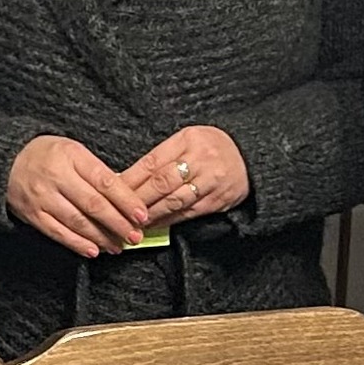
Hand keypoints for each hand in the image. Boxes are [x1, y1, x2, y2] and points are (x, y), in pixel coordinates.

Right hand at [6, 135, 147, 257]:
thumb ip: (95, 171)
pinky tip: (93, 250)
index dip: (125, 200)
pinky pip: (58, 232)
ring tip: (118, 245)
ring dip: (101, 237)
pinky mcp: (33, 214)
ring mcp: (43, 197)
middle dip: (118, 223)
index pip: (105, 180)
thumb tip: (124, 197)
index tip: (141, 214)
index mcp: (71, 155)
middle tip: (135, 236)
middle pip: (93, 204)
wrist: (5, 161)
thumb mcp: (72, 150)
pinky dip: (77, 243)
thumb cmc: (46, 155)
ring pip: (77, 221)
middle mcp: (57, 176)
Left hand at [119, 125, 249, 226]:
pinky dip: (168, 220)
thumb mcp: (188, 140)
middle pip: (162, 182)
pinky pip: (188, 213)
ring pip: (174, 201)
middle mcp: (200, 159)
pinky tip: (153, 225)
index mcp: (188, 139)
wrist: (250, 157)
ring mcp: (210, 181)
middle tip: (116, 211)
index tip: (113, 190)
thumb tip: (127, 177)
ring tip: (131, 222)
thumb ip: (162, 156)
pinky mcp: (217, 200)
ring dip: (150, 214)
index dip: (131, 179)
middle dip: (137, 199)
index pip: (153, 161)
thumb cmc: (210, 147)